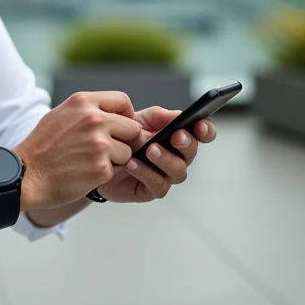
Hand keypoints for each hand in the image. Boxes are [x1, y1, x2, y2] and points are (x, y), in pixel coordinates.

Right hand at [14, 92, 143, 209]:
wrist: (26, 175)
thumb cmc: (42, 147)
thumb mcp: (61, 114)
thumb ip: (87, 110)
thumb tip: (113, 113)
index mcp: (83, 102)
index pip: (122, 100)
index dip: (126, 114)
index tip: (121, 125)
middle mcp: (94, 120)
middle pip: (132, 128)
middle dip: (123, 140)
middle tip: (107, 149)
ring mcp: (99, 144)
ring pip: (127, 152)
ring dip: (115, 159)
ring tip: (90, 161)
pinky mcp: (101, 168)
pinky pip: (117, 170)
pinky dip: (104, 174)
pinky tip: (85, 173)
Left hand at [92, 107, 217, 203]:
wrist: (99, 157)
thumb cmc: (123, 137)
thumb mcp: (138, 120)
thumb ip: (158, 116)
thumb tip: (178, 114)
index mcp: (178, 136)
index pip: (201, 134)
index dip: (205, 130)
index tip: (199, 125)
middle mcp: (177, 157)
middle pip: (191, 153)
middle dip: (186, 144)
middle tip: (175, 136)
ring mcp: (166, 175)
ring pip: (178, 172)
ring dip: (166, 159)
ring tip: (150, 150)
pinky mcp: (151, 190)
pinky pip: (157, 184)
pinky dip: (146, 173)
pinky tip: (133, 163)